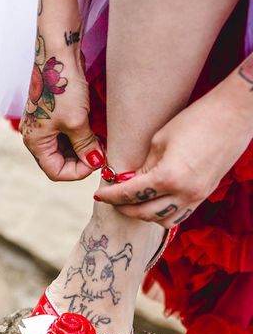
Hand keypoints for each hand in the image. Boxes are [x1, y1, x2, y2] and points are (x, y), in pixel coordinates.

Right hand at [20, 40, 104, 180]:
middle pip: (60, 161)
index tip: (97, 162)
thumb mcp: (77, 122)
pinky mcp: (54, 115)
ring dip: (84, 148)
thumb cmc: (62, 88)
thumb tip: (96, 162)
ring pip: (66, 148)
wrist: (58, 54)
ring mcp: (44, 125)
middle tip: (103, 153)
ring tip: (101, 142)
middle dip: (82, 160)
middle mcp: (36, 136)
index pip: (56, 171)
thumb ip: (85, 146)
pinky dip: (81, 137)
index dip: (78, 171)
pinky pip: (67, 134)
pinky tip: (95, 131)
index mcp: (35, 142)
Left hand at [93, 84, 252, 227]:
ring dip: (144, 214)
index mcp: (168, 177)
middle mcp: (184, 193)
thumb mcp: (160, 140)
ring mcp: (198, 196)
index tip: (98, 195)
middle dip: (124, 208)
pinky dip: (163, 213)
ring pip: (163, 221)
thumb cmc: (196, 119)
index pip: (130, 195)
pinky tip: (154, 202)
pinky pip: (180, 215)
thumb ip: (144, 167)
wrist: (236, 113)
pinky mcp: (206, 194)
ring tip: (132, 202)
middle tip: (112, 200)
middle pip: (144, 213)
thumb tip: (130, 183)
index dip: (111, 197)